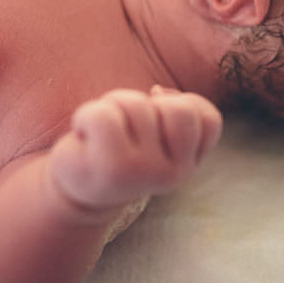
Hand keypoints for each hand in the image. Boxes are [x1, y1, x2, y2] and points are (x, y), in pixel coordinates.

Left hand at [47, 87, 222, 217]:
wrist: (75, 190)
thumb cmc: (119, 151)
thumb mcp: (157, 136)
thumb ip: (175, 113)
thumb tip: (158, 92)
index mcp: (187, 164)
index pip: (208, 120)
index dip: (181, 104)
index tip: (154, 120)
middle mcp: (173, 174)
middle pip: (180, 110)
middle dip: (147, 104)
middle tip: (126, 125)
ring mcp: (144, 171)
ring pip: (138, 106)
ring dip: (113, 106)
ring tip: (102, 131)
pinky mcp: (111, 168)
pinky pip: (103, 116)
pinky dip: (86, 116)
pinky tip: (83, 135)